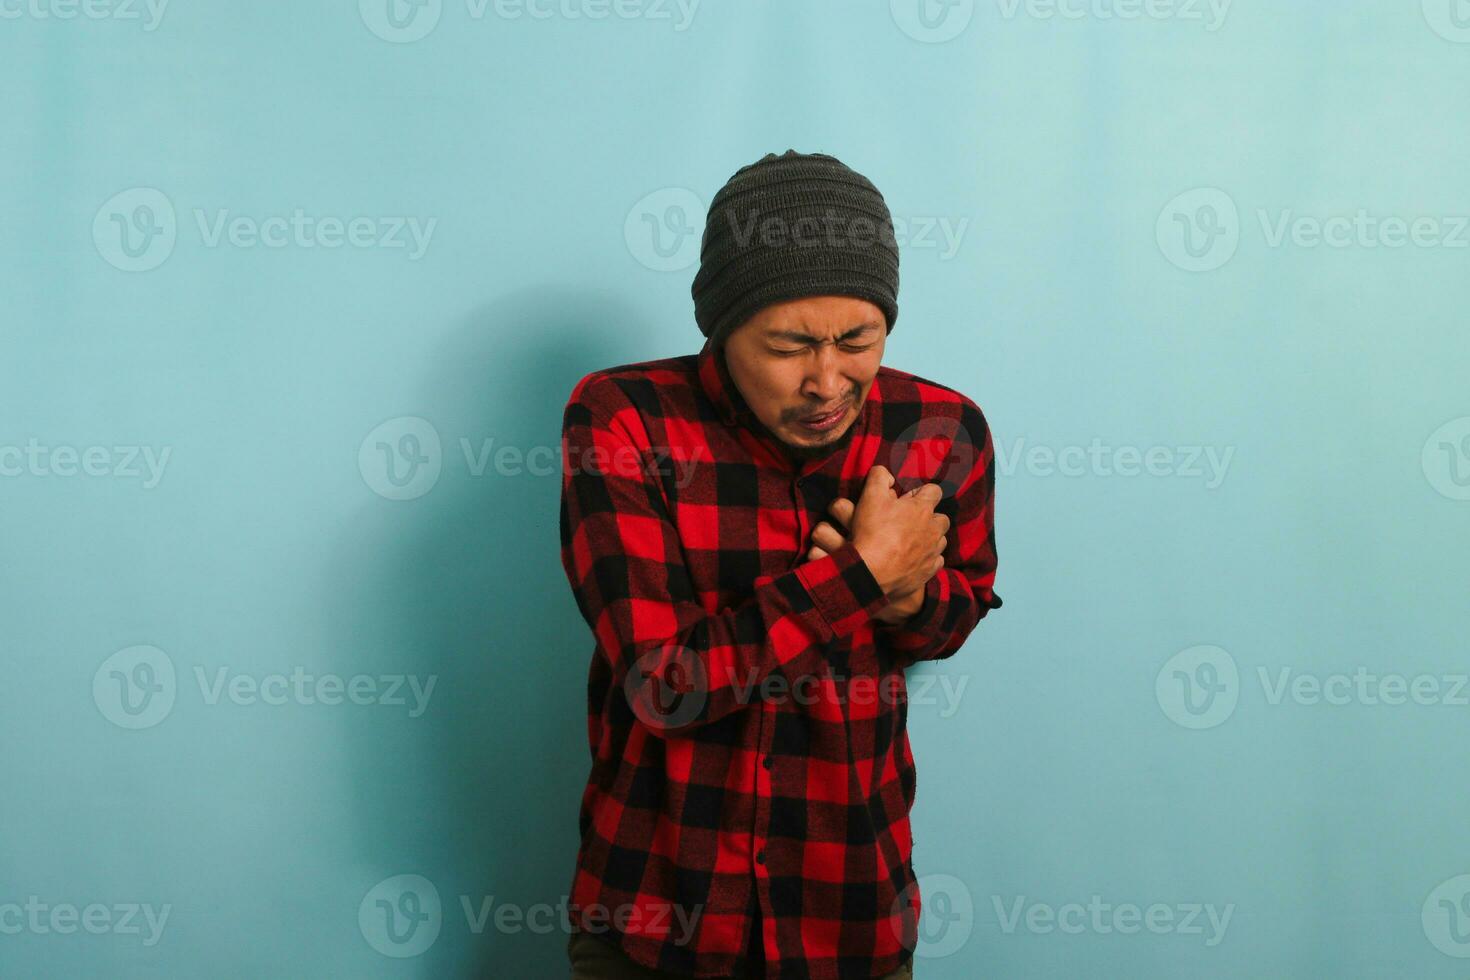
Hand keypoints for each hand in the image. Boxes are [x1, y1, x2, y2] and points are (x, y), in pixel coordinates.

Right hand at [805, 470, 944, 623]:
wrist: (871, 573)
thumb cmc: (872, 532)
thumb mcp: (870, 496)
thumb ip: (879, 477)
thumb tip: (886, 473)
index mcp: (922, 508)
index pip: (934, 491)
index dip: (921, 492)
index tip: (907, 499)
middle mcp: (933, 529)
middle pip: (941, 518)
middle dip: (929, 517)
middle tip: (908, 521)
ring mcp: (933, 552)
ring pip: (940, 540)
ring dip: (929, 538)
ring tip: (910, 541)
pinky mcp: (929, 571)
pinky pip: (935, 561)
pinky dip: (927, 559)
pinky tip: (912, 559)